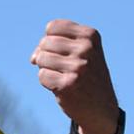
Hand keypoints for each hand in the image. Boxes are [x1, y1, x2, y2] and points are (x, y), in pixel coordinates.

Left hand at [30, 19, 118, 133]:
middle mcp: (86, 49)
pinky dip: (47, 82)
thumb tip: (33, 58)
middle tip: (60, 67)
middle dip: (45, 55)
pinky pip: (42, 76)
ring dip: (45, 68)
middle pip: (44, 42)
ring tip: (61, 75)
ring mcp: (78, 67)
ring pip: (40, 58)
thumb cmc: (86, 75)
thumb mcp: (81, 52)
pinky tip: (62, 86)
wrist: (100, 106)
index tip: (59, 51)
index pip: (52, 27)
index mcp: (90, 35)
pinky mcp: (67, 84)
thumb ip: (55, 46)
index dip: (48, 39)